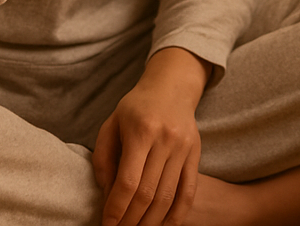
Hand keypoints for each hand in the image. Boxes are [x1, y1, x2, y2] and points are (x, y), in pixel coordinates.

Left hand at [91, 50, 207, 225]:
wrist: (171, 87)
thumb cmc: (135, 108)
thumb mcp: (111, 124)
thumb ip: (103, 157)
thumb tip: (106, 193)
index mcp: (140, 131)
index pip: (128, 181)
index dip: (117, 209)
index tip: (107, 224)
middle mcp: (165, 140)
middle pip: (148, 193)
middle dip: (131, 220)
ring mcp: (183, 148)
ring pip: (168, 197)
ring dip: (151, 222)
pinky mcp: (195, 154)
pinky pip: (188, 192)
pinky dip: (177, 215)